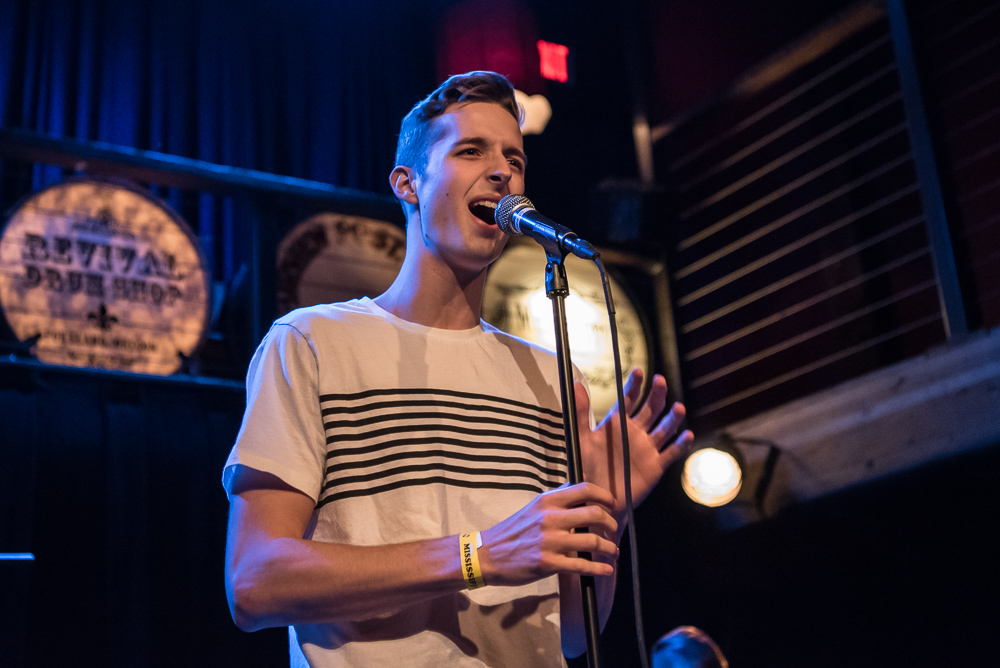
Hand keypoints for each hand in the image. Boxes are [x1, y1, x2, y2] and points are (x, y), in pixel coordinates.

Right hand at [478, 482, 620, 585]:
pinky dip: (599, 568)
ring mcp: (550, 541)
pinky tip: (606, 569)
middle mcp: (551, 517)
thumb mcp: (534, 507)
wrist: (487, 554)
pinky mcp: (548, 563)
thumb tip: (583, 483)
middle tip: (613, 531)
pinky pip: (581, 565)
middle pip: (595, 513)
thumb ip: (558, 497)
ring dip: (609, 548)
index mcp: (548, 501)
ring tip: (612, 552)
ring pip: (592, 541)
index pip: (585, 490)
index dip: (605, 496)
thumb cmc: (514, 531)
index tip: (613, 505)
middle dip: (611, 523)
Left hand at [579, 369, 693, 521]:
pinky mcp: (656, 465)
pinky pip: (672, 453)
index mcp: (618, 423)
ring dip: (673, 418)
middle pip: (651, 408)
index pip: (629, 398)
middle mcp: (635, 432)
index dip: (635, 385)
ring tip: (678, 408)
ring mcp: (647, 448)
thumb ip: (581, 413)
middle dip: (656, 394)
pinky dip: (681, 444)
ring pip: (665, 428)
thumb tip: (577, 385)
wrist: (597, 499)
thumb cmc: (586, 469)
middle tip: (660, 381)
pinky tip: (687, 435)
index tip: (638, 371)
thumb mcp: (581, 439)